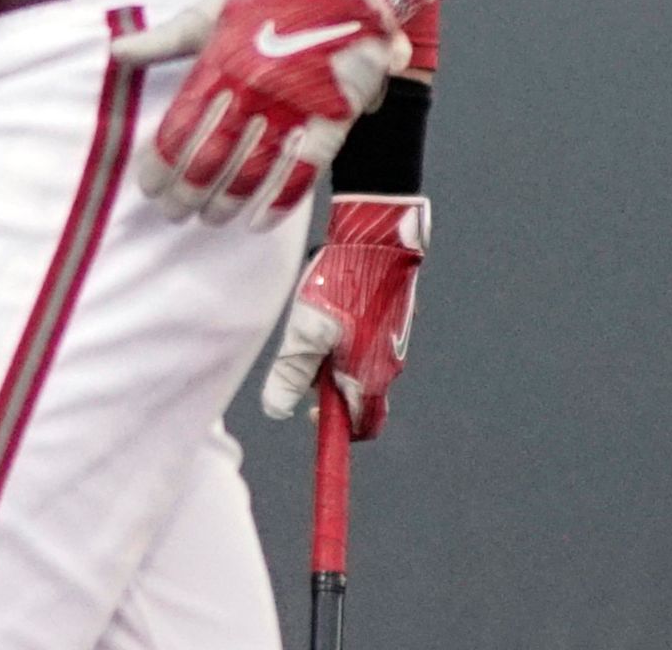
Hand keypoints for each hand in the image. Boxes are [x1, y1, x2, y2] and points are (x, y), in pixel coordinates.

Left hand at [115, 0, 425, 226]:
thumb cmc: (270, 10)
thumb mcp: (210, 14)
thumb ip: (163, 40)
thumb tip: (115, 53)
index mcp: (219, 65)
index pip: (181, 126)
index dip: (161, 163)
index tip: (147, 187)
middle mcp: (252, 90)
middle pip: (212, 155)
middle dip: (187, 192)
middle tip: (172, 214)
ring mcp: (292, 108)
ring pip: (252, 169)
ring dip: (228, 202)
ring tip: (209, 220)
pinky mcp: (330, 121)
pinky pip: (303, 170)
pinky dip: (280, 200)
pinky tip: (259, 222)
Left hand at [259, 193, 429, 438]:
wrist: (378, 242)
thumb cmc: (341, 287)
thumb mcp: (306, 331)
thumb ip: (292, 372)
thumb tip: (277, 411)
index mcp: (372, 376)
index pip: (366, 425)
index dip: (341, 430)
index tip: (312, 418)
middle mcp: (390, 365)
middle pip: (360, 395)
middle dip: (330, 388)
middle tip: (304, 364)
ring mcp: (395, 342)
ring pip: (362, 366)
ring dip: (336, 360)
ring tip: (313, 326)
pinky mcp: (395, 320)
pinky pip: (369, 342)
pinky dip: (347, 338)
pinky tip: (330, 308)